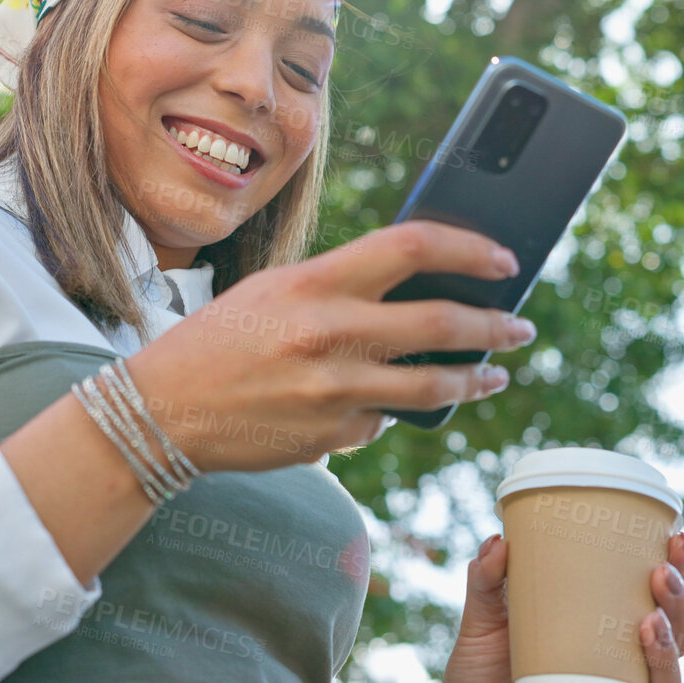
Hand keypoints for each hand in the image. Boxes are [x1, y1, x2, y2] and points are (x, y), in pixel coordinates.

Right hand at [125, 220, 538, 471]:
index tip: (503, 260)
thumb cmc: (222, 338)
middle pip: (441, 324)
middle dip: (495, 326)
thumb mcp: (276, 289)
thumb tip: (418, 284)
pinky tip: (388, 404)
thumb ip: (341, 284)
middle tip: (520, 326)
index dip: (469, 250)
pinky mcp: (333, 436)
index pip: (412, 247)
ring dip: (475, 379)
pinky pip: (384, 422)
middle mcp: (330, 334)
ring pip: (432, 387)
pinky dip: (393, 412)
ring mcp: (334, 391)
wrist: (163, 410)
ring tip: (494, 373)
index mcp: (315, 282)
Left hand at [443, 529, 683, 682]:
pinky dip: (662, 668)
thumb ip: (486, 579)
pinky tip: (649, 640)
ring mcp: (620, 678)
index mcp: (602, 615)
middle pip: (676, 623)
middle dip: (681, 597)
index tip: (676, 536)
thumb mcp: (483, 618)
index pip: (653, 588)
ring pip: (674, 659)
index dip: (677, 564)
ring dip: (674, 634)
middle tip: (663, 571)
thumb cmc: (484, 664)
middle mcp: (621, 649)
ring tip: (653, 616)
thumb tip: (499, 541)